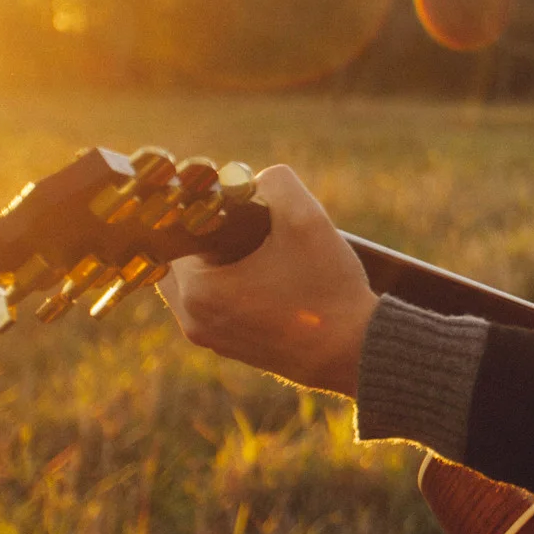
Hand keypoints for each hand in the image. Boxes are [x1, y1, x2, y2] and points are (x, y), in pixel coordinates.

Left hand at [156, 165, 378, 396]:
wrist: (354, 350)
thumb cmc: (328, 288)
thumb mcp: (307, 218)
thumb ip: (274, 183)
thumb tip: (252, 182)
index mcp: (198, 289)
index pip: (180, 230)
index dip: (207, 211)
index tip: (237, 207)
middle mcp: (192, 320)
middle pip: (182, 257)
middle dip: (212, 238)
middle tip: (253, 230)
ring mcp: (209, 339)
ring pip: (198, 282)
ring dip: (221, 263)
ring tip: (265, 256)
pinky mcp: (229, 350)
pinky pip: (214, 306)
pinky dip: (232, 288)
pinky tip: (271, 280)